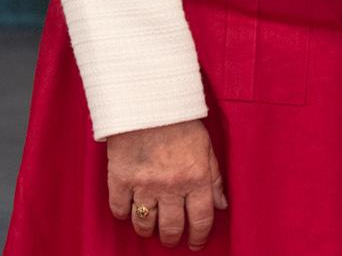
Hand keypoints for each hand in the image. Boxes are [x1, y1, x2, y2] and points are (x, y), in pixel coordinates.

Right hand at [106, 119, 227, 248]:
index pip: (201, 218)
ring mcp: (144, 184)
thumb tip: (221, 205)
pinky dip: (123, 214)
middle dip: (172, 238)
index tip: (195, 243)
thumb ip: (215, 177)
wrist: (147, 100)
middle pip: (171, 227)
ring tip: (150, 229)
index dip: (199, 236)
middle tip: (171, 239)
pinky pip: (120, 210)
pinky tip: (129, 210)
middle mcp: (171, 186)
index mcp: (196, 177)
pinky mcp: (120, 179)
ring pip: (144, 224)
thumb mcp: (206, 146)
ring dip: (148, 231)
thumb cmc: (180, 121)